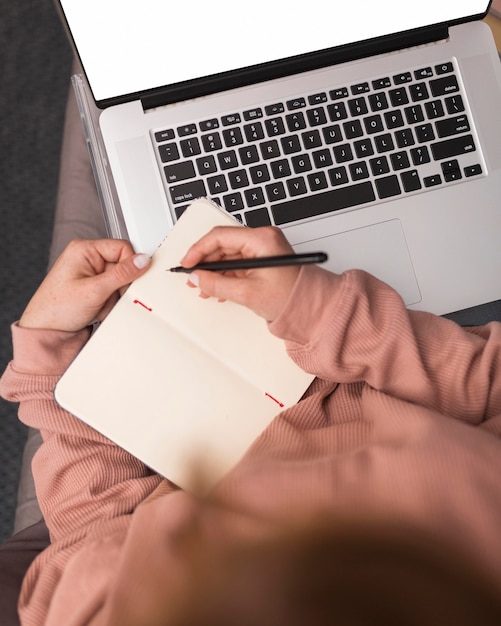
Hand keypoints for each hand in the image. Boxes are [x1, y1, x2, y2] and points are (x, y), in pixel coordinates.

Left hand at [19, 239, 150, 331]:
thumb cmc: (56, 309)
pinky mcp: (93, 287)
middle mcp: (87, 258)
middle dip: (119, 286)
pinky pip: (113, 291)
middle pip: (122, 266)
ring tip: (98, 305)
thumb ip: (121, 274)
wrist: (45, 332)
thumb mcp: (94, 290)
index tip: (129, 283)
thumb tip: (142, 261)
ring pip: (120, 281)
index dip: (130, 266)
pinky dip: (110, 302)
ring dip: (114, 297)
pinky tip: (98, 309)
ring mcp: (90, 273)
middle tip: (108, 297)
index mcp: (83, 249)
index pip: (122, 248)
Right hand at [180, 226, 299, 321]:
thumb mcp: (248, 293)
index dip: (199, 249)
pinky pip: (237, 263)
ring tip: (203, 287)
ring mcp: (263, 249)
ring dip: (214, 271)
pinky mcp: (263, 260)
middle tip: (192, 277)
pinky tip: (216, 288)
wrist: (312, 309)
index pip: (220, 236)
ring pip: (228, 255)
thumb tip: (198, 279)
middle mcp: (263, 239)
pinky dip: (225, 275)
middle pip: (222, 244)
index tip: (187, 263)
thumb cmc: (292, 298)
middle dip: (205, 262)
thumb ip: (218, 285)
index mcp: (262, 239)